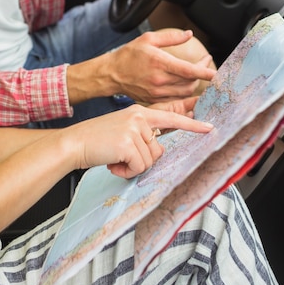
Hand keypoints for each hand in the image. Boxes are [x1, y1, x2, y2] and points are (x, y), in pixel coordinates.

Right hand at [69, 104, 212, 178]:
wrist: (73, 143)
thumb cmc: (96, 141)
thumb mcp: (122, 130)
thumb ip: (141, 136)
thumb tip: (157, 151)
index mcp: (139, 112)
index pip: (170, 118)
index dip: (191, 124)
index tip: (209, 127)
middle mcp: (139, 118)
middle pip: (159, 150)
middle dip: (142, 160)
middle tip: (121, 157)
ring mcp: (134, 129)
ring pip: (149, 160)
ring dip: (132, 167)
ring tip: (114, 159)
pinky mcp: (128, 143)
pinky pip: (139, 167)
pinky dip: (126, 171)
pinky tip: (113, 163)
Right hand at [106, 29, 214, 102]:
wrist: (111, 73)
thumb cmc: (128, 54)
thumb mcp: (148, 39)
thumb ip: (171, 37)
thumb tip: (189, 34)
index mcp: (159, 63)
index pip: (188, 70)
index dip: (205, 72)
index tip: (216, 73)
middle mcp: (159, 80)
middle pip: (190, 82)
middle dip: (202, 73)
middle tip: (204, 63)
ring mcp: (157, 92)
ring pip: (185, 91)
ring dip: (194, 83)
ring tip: (195, 73)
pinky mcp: (154, 100)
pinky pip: (175, 98)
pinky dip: (183, 92)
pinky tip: (184, 83)